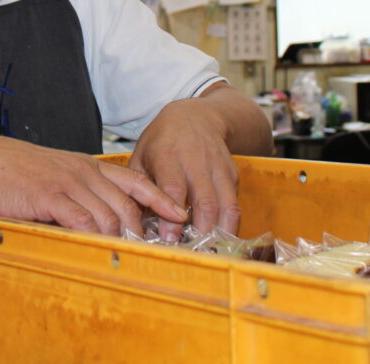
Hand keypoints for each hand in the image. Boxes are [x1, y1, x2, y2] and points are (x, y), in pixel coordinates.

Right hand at [0, 134, 187, 237]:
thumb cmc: (16, 169)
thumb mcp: (56, 170)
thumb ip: (79, 190)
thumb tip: (100, 220)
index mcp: (88, 166)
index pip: (135, 180)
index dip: (160, 198)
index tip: (180, 213)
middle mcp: (83, 173)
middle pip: (127, 204)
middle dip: (142, 231)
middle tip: (150, 252)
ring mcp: (68, 184)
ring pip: (108, 215)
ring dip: (119, 240)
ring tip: (125, 258)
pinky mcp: (49, 197)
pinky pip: (81, 220)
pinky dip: (93, 238)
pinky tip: (97, 249)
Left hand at [128, 93, 240, 240]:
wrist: (195, 116)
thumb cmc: (161, 141)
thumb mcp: (141, 155)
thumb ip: (139, 187)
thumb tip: (135, 221)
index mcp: (168, 156)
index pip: (173, 190)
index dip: (172, 218)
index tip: (169, 239)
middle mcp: (196, 161)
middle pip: (205, 202)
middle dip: (199, 232)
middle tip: (190, 253)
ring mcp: (218, 168)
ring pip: (226, 205)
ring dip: (219, 233)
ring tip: (209, 252)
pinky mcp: (232, 174)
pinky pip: (235, 204)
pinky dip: (229, 225)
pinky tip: (219, 240)